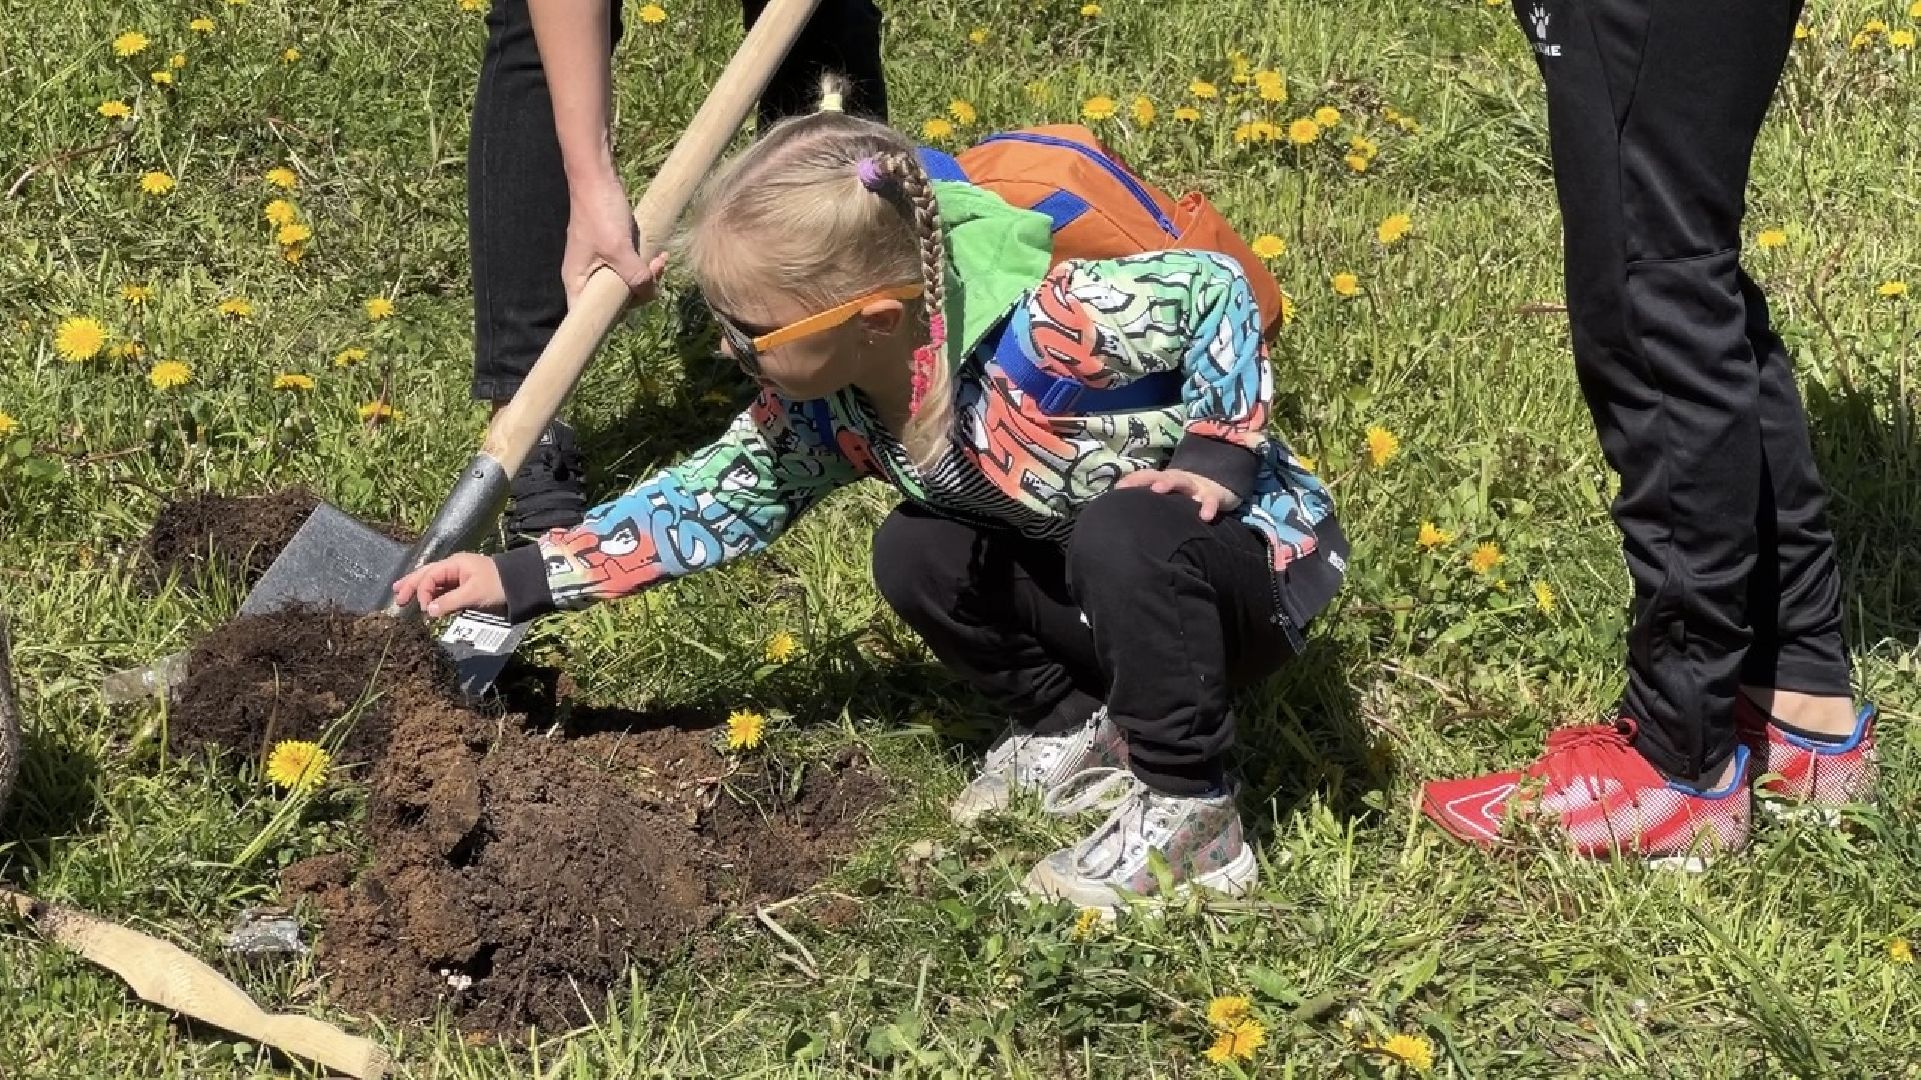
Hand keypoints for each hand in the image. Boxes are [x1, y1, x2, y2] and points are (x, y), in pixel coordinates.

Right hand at [391, 553, 506, 618]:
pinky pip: (443, 589)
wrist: (521, 585)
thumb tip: (427, 611)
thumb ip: (449, 602)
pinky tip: (424, 601)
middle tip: (396, 596)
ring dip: (418, 588)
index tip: (421, 608)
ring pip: (433, 581)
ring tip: (401, 594)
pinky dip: (431, 594)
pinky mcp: (464, 586)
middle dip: (410, 584)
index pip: (429, 576)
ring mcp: (458, 576)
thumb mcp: (473, 594)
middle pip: (426, 574)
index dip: (422, 592)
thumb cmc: (498, 585)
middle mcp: (453, 568)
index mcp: (454, 564)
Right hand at [562, 172, 668, 307]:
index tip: (632, 312)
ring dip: (646, 276)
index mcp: (577, 281)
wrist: (597, 178)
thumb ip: (635, 277)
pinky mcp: (611, 250)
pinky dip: (643, 264)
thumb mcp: (620, 250)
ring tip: (661, 260)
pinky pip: (628, 266)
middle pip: (612, 301)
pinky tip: (659, 255)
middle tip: (655, 274)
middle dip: (638, 292)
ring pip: (624, 282)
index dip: (608, 320)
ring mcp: (598, 263)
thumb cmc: (600, 213)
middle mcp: (585, 276)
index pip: (587, 316)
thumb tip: (649, 293)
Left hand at [1116, 468, 1242, 521]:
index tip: (1118, 489)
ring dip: (1169, 483)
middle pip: (1162, 475)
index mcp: (1166, 480)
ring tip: (1158, 490)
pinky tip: (1204, 517)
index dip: (1133, 480)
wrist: (1219, 488)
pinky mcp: (1213, 495)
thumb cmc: (1186, 497)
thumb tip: (1125, 517)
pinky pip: (1211, 500)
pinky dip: (1208, 507)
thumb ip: (1151, 504)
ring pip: (1183, 481)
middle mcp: (1179, 480)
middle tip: (1132, 487)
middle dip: (1147, 478)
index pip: (1147, 476)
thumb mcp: (1170, 497)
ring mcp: (1196, 486)